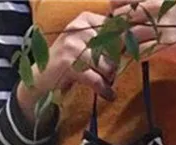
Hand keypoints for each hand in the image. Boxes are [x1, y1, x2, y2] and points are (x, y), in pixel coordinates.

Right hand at [16, 11, 117, 125]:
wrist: (43, 79)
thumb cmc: (70, 62)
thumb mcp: (88, 45)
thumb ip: (107, 41)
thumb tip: (133, 43)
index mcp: (85, 19)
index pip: (117, 31)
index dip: (122, 49)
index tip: (120, 58)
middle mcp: (79, 27)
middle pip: (114, 51)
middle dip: (114, 67)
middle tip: (106, 74)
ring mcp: (73, 44)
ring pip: (108, 66)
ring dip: (108, 79)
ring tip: (102, 82)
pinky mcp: (69, 63)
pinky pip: (97, 80)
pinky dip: (105, 90)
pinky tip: (108, 95)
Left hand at [112, 0, 175, 73]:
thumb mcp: (168, 9)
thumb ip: (146, 9)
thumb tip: (119, 16)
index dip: (115, 8)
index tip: (114, 17)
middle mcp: (158, 8)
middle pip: (124, 17)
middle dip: (116, 30)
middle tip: (114, 39)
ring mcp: (163, 26)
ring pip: (131, 35)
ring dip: (123, 46)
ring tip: (122, 51)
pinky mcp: (168, 45)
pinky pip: (143, 51)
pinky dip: (136, 56)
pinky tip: (136, 58)